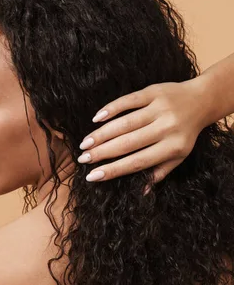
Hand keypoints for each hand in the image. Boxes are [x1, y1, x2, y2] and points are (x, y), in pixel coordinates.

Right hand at [77, 78, 210, 185]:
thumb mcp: (179, 156)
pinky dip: (111, 109)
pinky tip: (96, 119)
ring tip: (85, 143)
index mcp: (173, 147)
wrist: (201, 100)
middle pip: (127, 143)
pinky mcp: (153, 92)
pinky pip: (128, 101)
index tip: (92, 176)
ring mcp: (160, 109)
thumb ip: (159, 172)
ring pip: (124, 123)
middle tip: (83, 158)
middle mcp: (166, 128)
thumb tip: (141, 192)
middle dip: (101, 152)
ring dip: (101, 134)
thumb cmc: (185, 133)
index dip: (113, 170)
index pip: (137, 162)